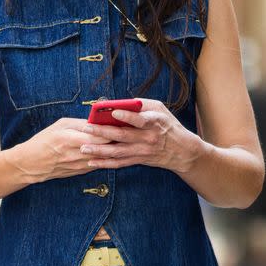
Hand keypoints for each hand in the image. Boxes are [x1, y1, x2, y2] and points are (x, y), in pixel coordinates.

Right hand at [10, 116, 117, 183]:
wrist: (30, 165)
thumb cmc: (43, 141)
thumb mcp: (59, 126)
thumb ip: (80, 123)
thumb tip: (99, 120)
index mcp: (68, 139)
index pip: (98, 135)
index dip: (111, 130)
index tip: (122, 123)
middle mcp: (74, 154)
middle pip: (103, 148)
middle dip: (116, 140)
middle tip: (127, 132)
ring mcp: (78, 166)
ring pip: (103, 157)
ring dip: (112, 150)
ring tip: (122, 141)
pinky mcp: (79, 173)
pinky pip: (97, 164)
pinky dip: (104, 157)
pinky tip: (111, 151)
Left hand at [78, 99, 206, 174]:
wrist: (182, 151)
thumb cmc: (168, 125)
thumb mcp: (160, 109)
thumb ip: (141, 105)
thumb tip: (119, 102)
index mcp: (154, 122)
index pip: (140, 120)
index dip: (127, 116)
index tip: (113, 112)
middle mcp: (147, 138)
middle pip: (123, 136)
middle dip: (103, 132)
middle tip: (86, 128)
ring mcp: (142, 151)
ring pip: (118, 152)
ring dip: (100, 150)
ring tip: (84, 148)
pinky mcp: (138, 160)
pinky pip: (119, 163)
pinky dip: (105, 164)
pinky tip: (92, 162)